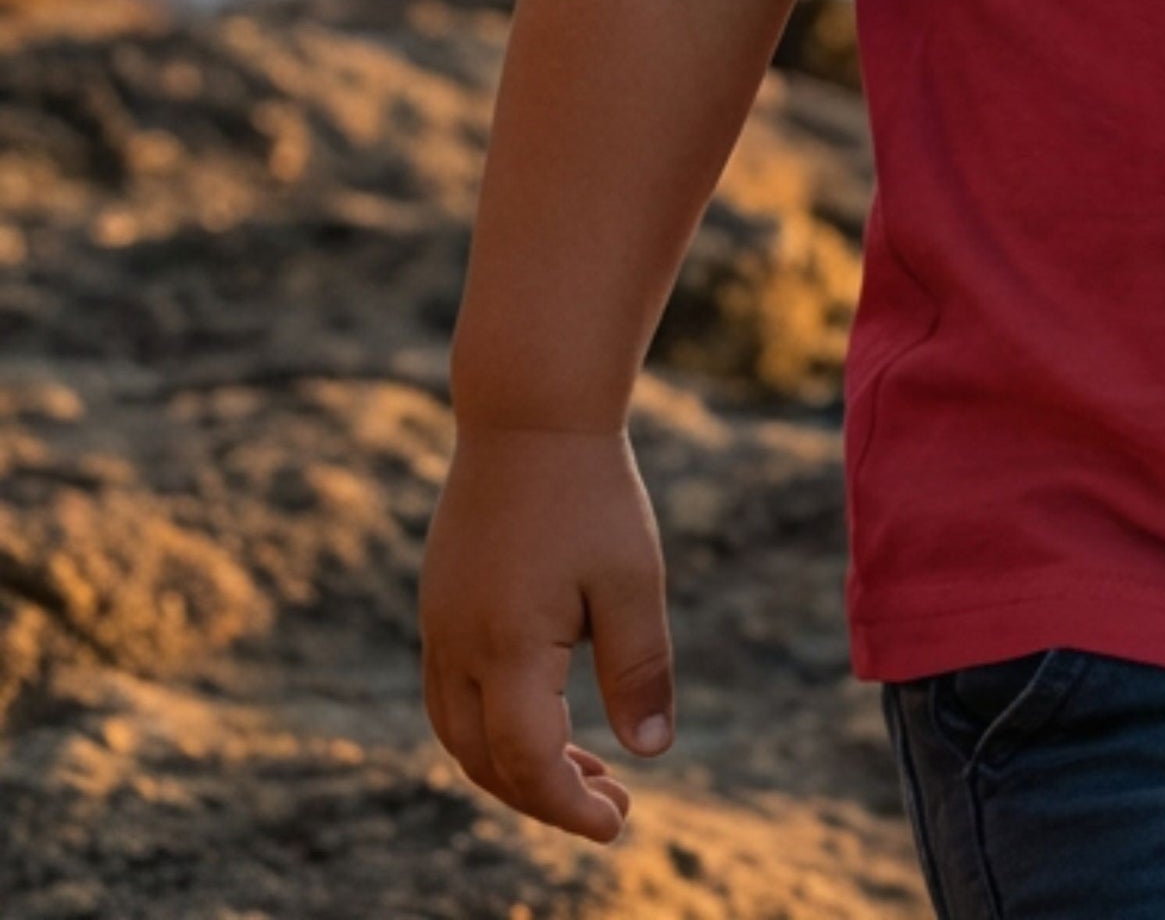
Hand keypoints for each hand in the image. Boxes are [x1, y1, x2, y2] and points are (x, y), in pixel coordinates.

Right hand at [420, 424, 676, 841]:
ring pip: (461, 735)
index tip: (618, 824)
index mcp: (506, 649)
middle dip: (545, 796)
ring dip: (516, 765)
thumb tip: (653, 754)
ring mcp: (439, 627)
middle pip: (487, 762)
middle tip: (611, 802)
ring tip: (586, 768)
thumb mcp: (632, 580)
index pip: (528, 763)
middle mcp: (457, 649)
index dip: (569, 807)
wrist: (529, 412)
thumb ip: (639, 669)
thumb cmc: (591, 492)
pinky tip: (549, 712)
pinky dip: (495, 725)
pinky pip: (452, 696)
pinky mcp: (439, 606)